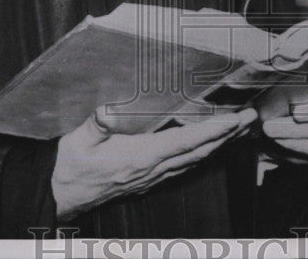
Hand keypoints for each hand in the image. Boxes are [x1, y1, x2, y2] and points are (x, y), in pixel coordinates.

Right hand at [52, 106, 256, 218]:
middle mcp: (151, 170)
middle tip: (250, 118)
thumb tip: (107, 110)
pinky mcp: (147, 180)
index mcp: (139, 157)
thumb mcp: (77, 141)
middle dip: (227, 135)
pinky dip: (202, 155)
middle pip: (198, 152)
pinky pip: (182, 167)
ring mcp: (151, 178)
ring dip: (219, 145)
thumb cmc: (67, 167)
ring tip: (240, 129)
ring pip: (194, 161)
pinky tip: (210, 148)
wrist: (57, 196)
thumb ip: (95, 125)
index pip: (184, 142)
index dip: (212, 131)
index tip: (234, 120)